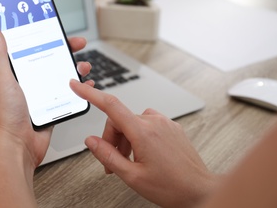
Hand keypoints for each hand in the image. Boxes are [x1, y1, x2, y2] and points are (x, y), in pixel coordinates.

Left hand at [0, 23, 91, 206]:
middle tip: (78, 44)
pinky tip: (85, 86)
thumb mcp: (3, 79)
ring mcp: (41, 95)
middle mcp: (29, 83)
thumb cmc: (5, 116)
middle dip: (66, 50)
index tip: (57, 29)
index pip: (33, 48)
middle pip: (51, 60)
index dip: (46, 37)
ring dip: (75, 69)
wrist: (16, 146)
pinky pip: (68, 95)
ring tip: (84, 66)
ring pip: (61, 77)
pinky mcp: (51, 108)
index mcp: (15, 73)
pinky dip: (79, 90)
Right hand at [70, 80, 218, 207]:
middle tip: (111, 162)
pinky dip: (138, 136)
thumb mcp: (132, 176)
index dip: (90, 94)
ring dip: (124, 139)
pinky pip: (146, 124)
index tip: (77, 86)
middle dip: (111, 139)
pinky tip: (143, 154)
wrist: (199, 190)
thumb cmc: (172, 187)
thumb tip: (91, 141)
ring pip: (132, 122)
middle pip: (119, 119)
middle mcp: (154, 122)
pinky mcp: (171, 127)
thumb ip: (108, 156)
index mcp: (143, 132)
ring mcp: (164, 123)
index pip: (110, 106)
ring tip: (129, 161)